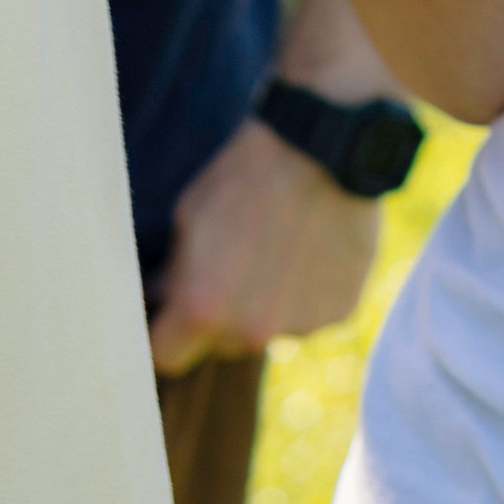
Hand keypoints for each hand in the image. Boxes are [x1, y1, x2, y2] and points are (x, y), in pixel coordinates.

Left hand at [149, 113, 380, 371]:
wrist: (324, 148)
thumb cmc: (246, 175)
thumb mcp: (189, 216)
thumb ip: (175, 273)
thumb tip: (163, 298)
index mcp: (204, 308)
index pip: (168, 356)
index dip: (164, 334)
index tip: (168, 314)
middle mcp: (252, 330)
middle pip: (222, 343)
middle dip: (218, 313)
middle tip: (231, 262)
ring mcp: (302, 325)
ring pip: (269, 328)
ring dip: (265, 303)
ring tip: (277, 246)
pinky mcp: (340, 310)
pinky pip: (312, 313)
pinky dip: (307, 291)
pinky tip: (310, 247)